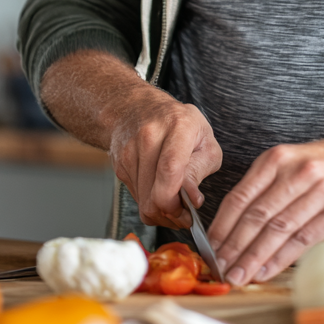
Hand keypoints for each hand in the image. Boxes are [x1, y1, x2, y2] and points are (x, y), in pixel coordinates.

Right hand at [109, 90, 223, 228]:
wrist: (137, 108)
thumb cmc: (179, 123)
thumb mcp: (205, 138)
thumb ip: (201, 169)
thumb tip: (193, 199)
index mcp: (178, 125)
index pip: (170, 168)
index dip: (175, 199)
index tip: (186, 211)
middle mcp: (149, 137)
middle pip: (153, 194)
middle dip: (170, 214)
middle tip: (184, 216)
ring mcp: (130, 151)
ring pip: (143, 202)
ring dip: (160, 212)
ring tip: (176, 204)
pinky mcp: (119, 165)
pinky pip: (136, 197)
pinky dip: (149, 202)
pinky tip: (160, 192)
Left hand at [207, 136, 323, 285]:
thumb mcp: (295, 163)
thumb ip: (268, 188)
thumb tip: (234, 227)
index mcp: (278, 159)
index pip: (240, 197)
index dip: (222, 227)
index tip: (210, 249)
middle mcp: (296, 172)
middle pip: (255, 216)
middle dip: (233, 248)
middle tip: (220, 269)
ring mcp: (318, 191)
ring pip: (276, 230)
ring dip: (253, 258)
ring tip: (239, 276)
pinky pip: (301, 239)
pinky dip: (280, 259)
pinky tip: (266, 271)